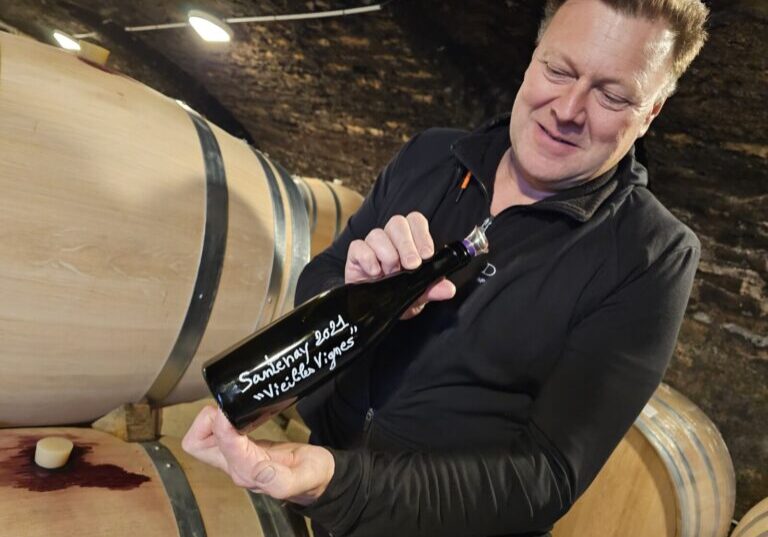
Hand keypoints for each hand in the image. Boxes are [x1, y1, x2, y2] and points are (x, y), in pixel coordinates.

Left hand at [181, 406, 334, 505]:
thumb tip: (258, 469)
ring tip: (230, 408)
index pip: (224, 446)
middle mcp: (235, 466)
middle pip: (197, 444)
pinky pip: (216, 434)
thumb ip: (283, 480)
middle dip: (206, 422)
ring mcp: (235, 458)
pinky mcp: (239, 448)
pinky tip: (233, 412)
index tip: (231, 408)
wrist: (316, 477)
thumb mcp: (304, 478)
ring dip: (210, 420)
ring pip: (201, 438)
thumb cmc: (310, 475)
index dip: (224, 425)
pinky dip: (218, 420)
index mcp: (249, 473)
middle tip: (227, 408)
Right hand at [345, 212, 455, 318]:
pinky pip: (359, 247)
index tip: (427, 254)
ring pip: (378, 234)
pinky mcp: (355, 256)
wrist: (375, 310)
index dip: (421, 234)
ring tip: (391, 273)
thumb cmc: (397, 296)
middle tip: (412, 265)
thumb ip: (432, 289)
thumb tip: (448, 289)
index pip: (415, 221)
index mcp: (409, 242)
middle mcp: (390, 240)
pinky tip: (375, 274)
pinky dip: (368, 259)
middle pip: (397, 223)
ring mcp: (372, 246)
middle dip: (407, 244)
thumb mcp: (418, 295)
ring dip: (388, 254)